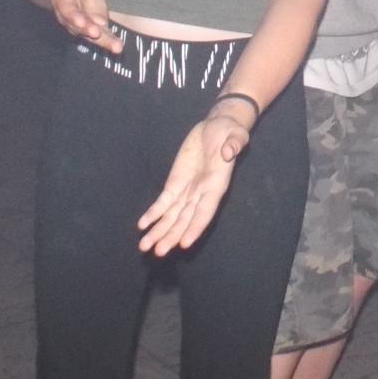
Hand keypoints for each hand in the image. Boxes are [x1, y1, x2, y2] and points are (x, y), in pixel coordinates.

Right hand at [36, 0, 115, 49]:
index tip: (80, 22)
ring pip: (90, 34)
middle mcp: (69, 14)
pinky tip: (119, 48)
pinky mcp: (93, 22)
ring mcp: (81, 20)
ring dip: (102, 41)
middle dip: (86, 29)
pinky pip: (101, 35)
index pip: (66, 8)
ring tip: (116, 47)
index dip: (72, 15)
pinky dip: (110, 41)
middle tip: (97, 34)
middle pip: (77, 24)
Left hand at [137, 108, 250, 255]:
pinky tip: (142, 226)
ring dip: (159, 232)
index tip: (184, 244)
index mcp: (216, 185)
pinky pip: (163, 203)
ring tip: (145, 246)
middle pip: (185, 220)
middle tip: (159, 252)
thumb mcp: (235, 134)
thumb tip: (228, 151)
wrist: (216, 126)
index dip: (194, 228)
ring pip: (171, 216)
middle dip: (171, 236)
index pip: (205, 211)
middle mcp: (201, 193)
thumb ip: (234, 144)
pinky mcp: (175, 183)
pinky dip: (153, 214)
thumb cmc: (228, 131)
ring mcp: (187, 190)